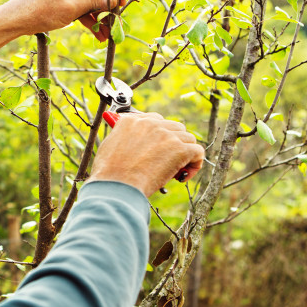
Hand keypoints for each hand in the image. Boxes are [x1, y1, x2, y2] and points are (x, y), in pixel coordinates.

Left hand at [0, 0, 125, 73]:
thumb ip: (95, 2)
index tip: (125, 3)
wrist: (16, 20)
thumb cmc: (40, 12)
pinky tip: (99, 35)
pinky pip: (82, 6)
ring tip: (110, 34)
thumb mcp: (72, 9)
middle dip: (109, 5)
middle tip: (119, 20)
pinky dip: (89, 19)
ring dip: (100, 16)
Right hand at [89, 112, 204, 197]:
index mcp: (132, 121)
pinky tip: (183, 176)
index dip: (161, 135)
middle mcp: (150, 124)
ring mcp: (166, 135)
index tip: (160, 147)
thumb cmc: (109, 174)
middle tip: (167, 161)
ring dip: (185, 154)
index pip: (155, 120)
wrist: (116, 186)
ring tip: (175, 171)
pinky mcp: (180, 149)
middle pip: (174, 127)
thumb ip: (125, 139)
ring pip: (188, 139)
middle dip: (174, 143)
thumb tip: (135, 144)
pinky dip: (194, 165)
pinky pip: (198, 152)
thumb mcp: (110, 147)